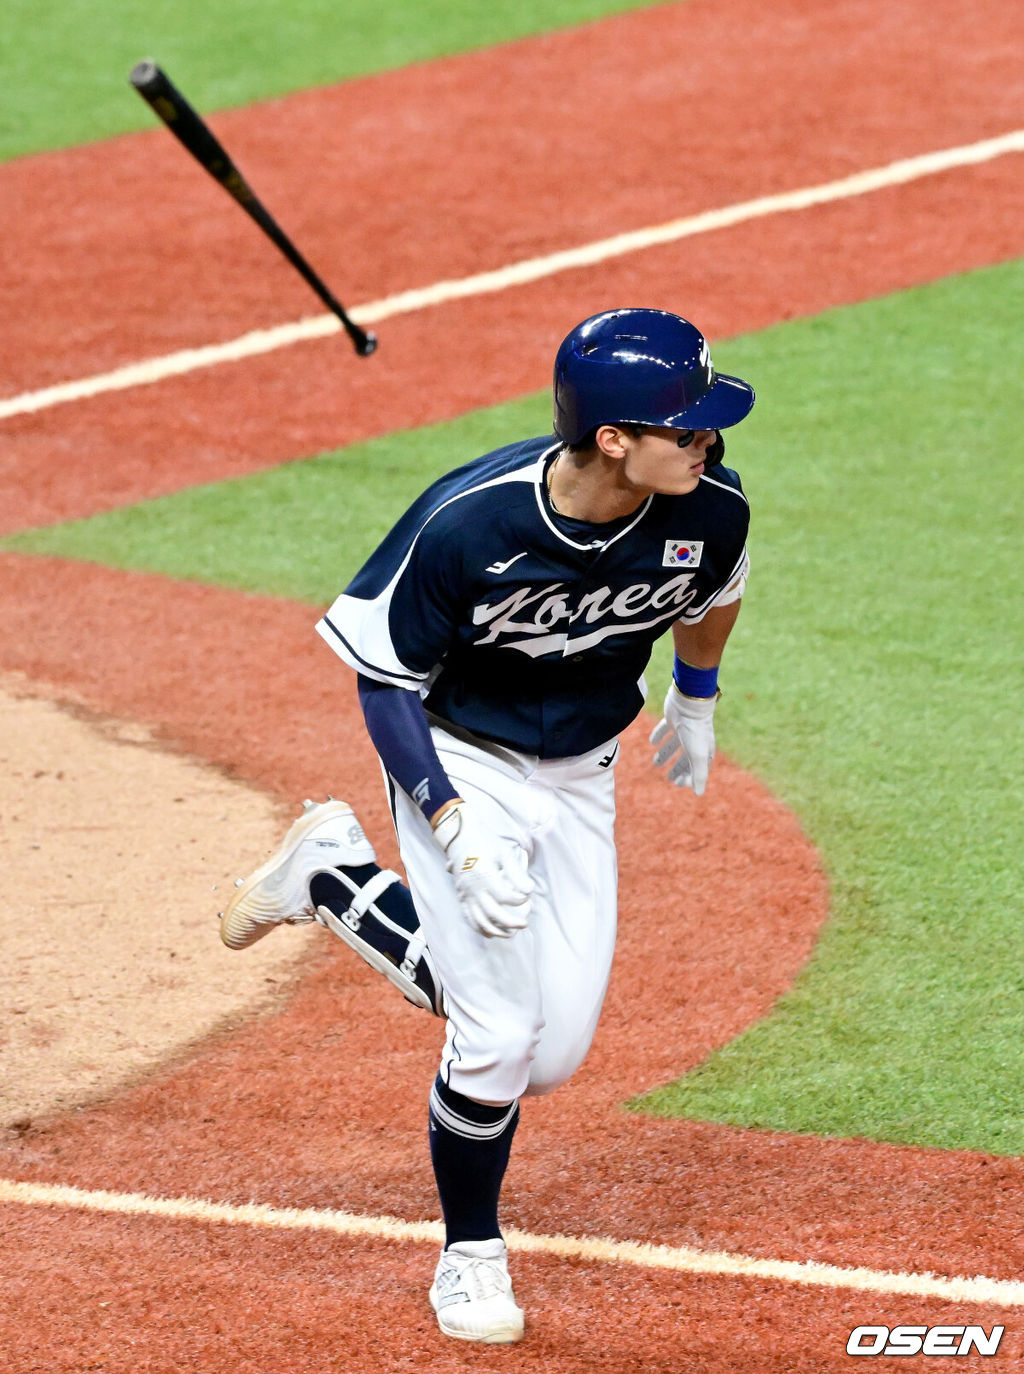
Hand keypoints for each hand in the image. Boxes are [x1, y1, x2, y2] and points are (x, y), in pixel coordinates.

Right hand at [431, 801, 530, 937]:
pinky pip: (469, 918)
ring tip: (511, 933)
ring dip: (496, 930)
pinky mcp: (461, 897)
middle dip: (511, 922)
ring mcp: (465, 894)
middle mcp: (473, 888)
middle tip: (524, 924)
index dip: (519, 900)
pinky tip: (491, 933)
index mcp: (484, 875)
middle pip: (493, 913)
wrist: (460, 836)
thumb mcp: (504, 853)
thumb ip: (517, 873)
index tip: (527, 897)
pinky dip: (480, 928)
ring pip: (479, 920)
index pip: (505, 896)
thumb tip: (529, 890)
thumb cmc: (485, 842)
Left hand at [650, 683, 718, 795]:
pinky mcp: (673, 719)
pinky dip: (659, 736)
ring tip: (655, 763)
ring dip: (666, 754)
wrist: (689, 702)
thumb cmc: (696, 731)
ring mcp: (684, 729)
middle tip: (669, 778)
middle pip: (686, 758)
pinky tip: (651, 741)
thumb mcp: (697, 756)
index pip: (697, 768)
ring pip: (674, 745)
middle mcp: (695, 740)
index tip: (677, 783)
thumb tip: (698, 794)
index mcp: (703, 750)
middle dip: (678, 769)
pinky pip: (665, 729)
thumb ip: (698, 775)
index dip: (688, 777)